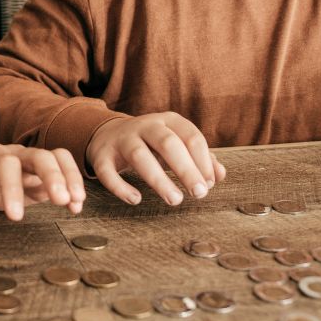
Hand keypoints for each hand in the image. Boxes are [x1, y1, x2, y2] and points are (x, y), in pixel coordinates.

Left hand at [0, 142, 85, 219]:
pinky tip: (76, 206)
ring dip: (69, 177)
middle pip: (39, 155)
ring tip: (75, 201)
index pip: (6, 163)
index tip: (14, 217)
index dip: (12, 187)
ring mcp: (30, 164)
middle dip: (52, 175)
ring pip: (56, 158)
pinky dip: (73, 186)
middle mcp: (15, 155)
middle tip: (61, 200)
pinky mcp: (41, 177)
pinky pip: (63, 172)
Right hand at [86, 112, 225, 205]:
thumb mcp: (177, 145)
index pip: (191, 137)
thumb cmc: (152, 144)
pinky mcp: (101, 154)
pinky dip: (121, 186)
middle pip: (168, 143)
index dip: (203, 161)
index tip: (209, 184)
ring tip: (175, 200)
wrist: (108, 134)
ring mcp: (121, 139)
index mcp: (168, 121)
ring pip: (139, 156)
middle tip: (199, 194)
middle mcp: (145, 125)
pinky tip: (136, 199)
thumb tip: (219, 175)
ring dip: (159, 179)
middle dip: (186, 169)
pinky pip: (107, 171)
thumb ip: (200, 159)